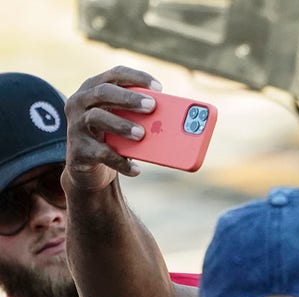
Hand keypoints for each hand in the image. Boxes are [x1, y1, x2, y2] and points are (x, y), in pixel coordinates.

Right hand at [63, 66, 161, 191]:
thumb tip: (173, 122)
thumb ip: (141, 113)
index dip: (137, 78)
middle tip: (152, 106)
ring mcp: (75, 125)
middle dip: (129, 98)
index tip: (159, 88)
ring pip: (96, 118)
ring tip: (142, 134)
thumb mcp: (124, 118)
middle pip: (104, 92)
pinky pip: (100, 153)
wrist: (87, 162)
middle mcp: (80, 102)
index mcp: (95, 87)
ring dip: (122, 125)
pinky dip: (120, 162)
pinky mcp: (78, 150)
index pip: (115, 74)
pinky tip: (136, 169)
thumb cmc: (113, 133)